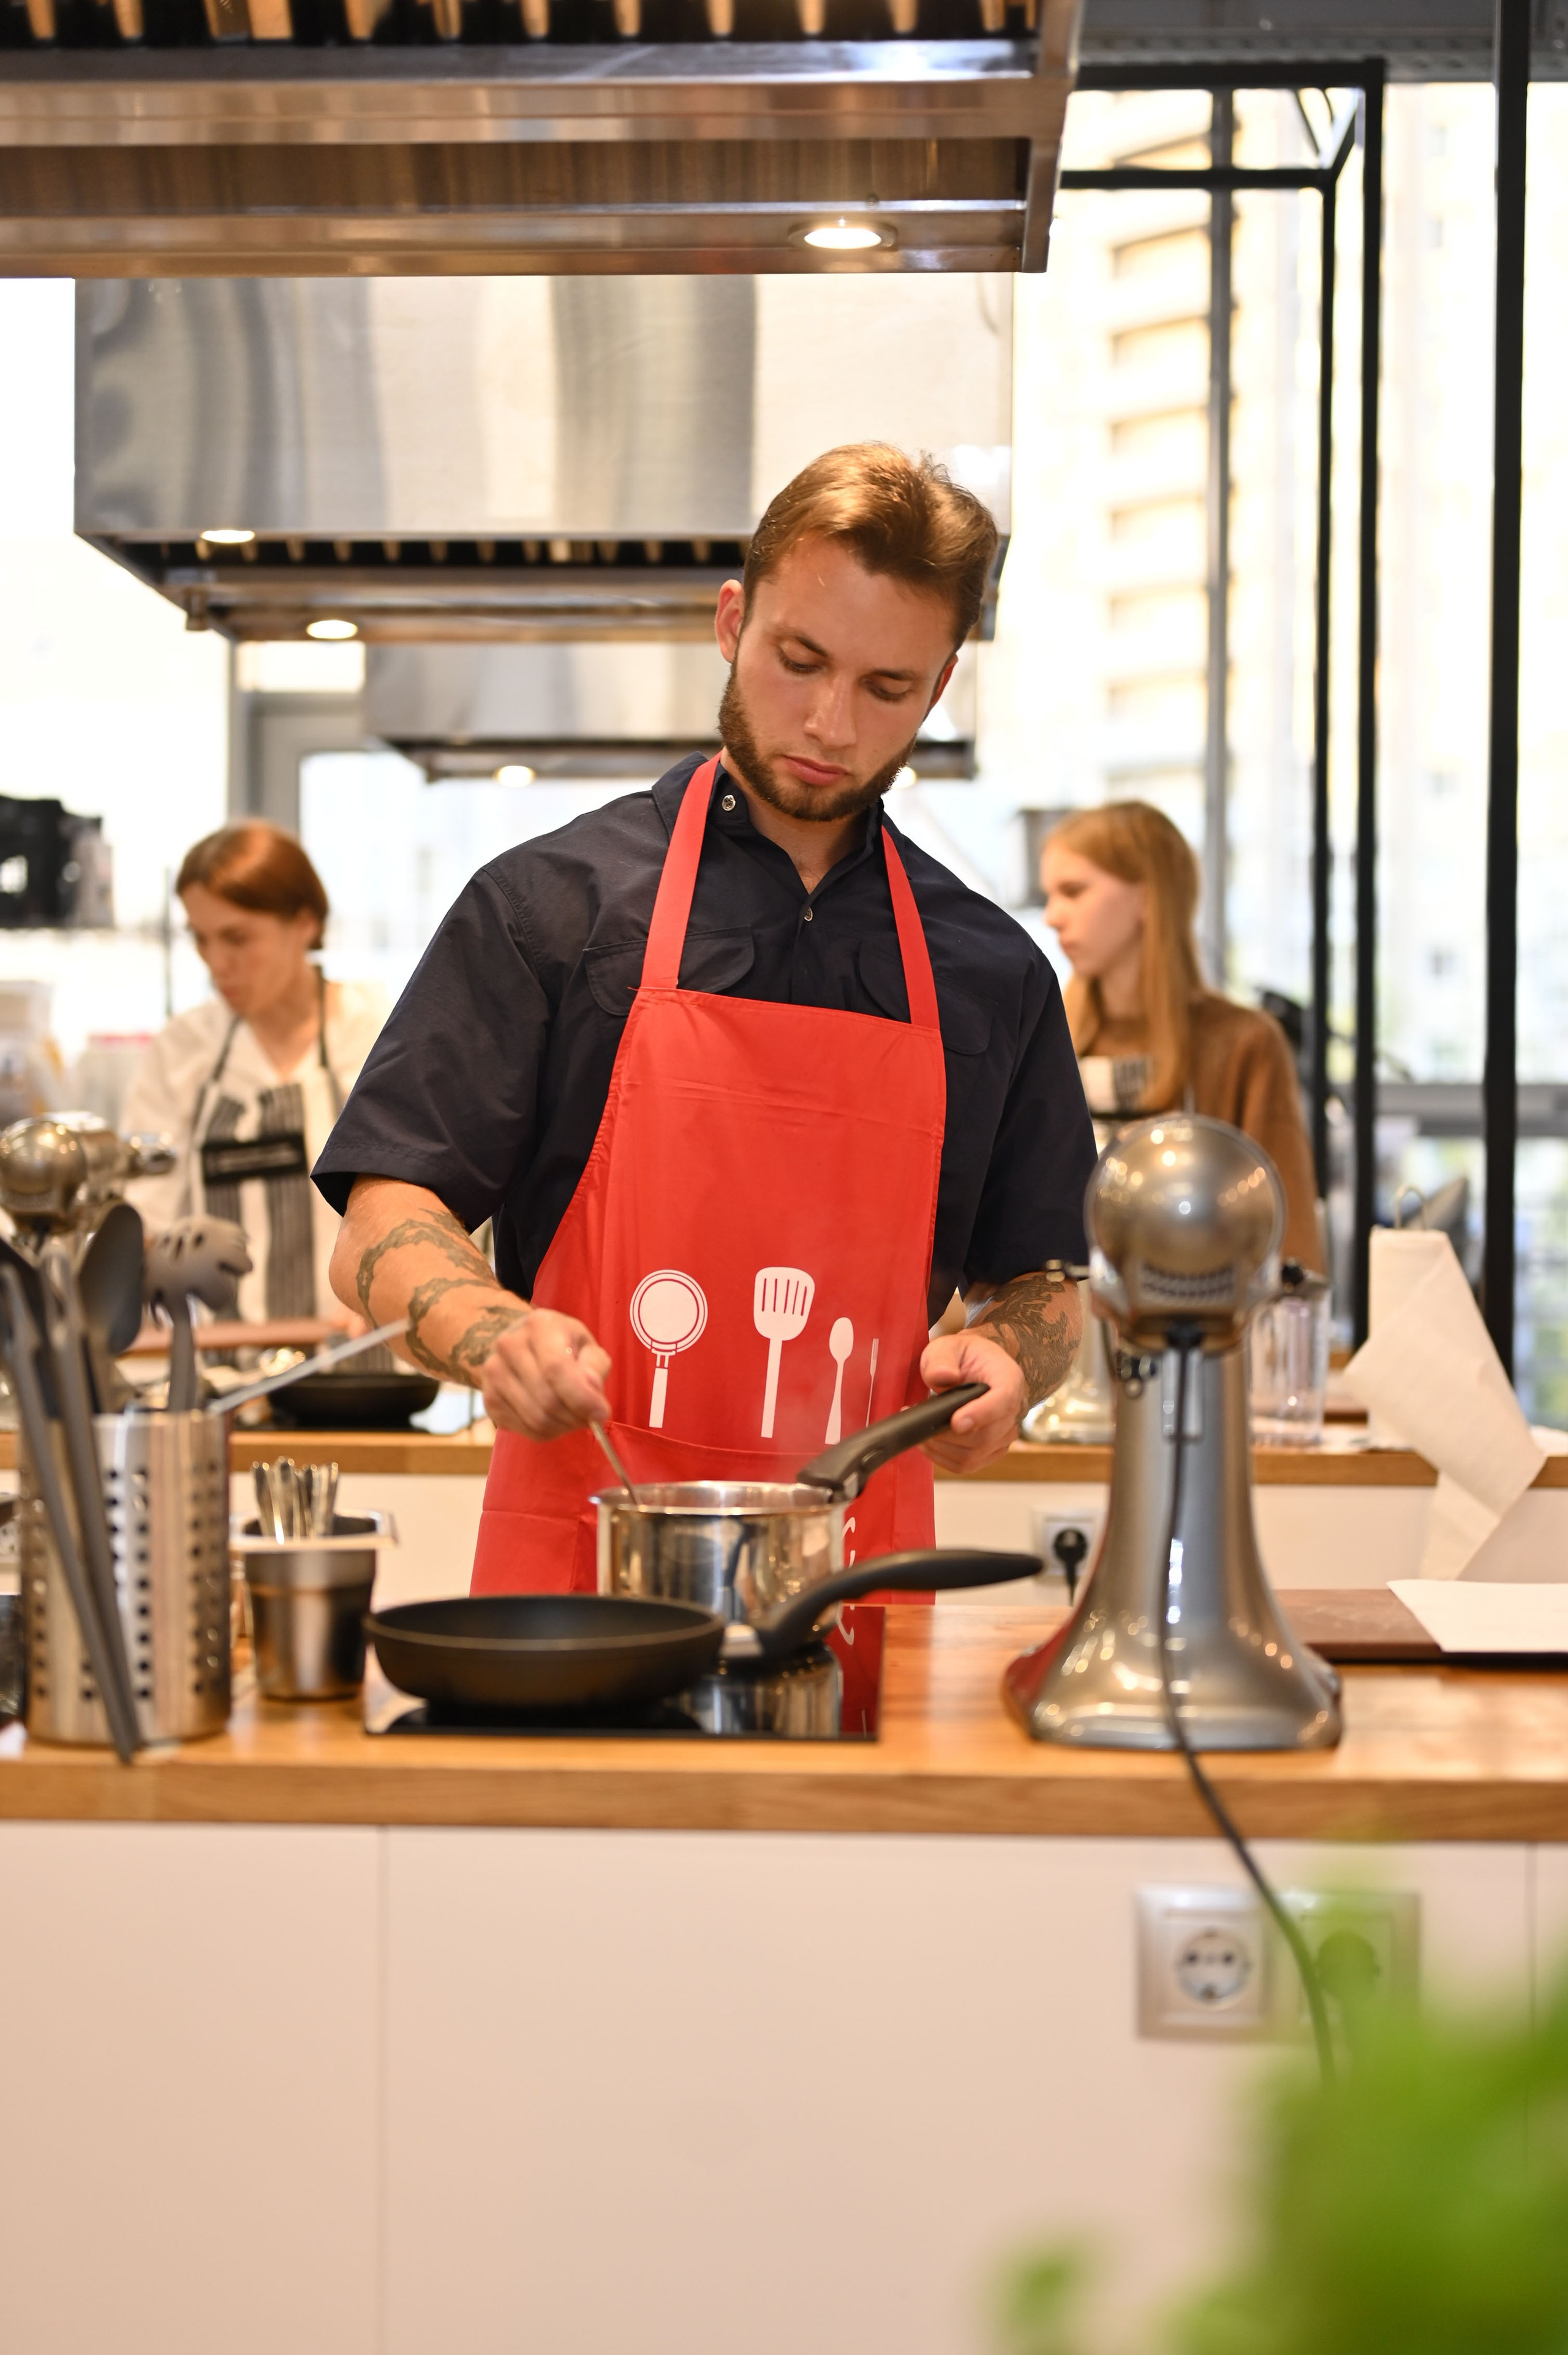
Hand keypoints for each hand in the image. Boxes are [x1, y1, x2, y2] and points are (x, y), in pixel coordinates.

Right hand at [480, 1309, 612, 1440]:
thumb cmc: (562, 1345)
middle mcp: (509, 1346)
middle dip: (577, 1416)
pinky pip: (526, 1430)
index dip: (581, 1397)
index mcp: (539, 1325)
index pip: (556, 1369)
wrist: (521, 1344)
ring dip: (564, 1426)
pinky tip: (556, 1418)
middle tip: (591, 1417)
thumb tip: (591, 1391)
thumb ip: (594, 1366)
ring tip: (574, 1416)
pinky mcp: (490, 1399)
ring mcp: (494, 1373)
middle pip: (547, 1400)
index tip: (602, 1414)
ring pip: (537, 1420)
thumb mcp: (586, 1344)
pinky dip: (548, 1432)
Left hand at [918, 1330, 1025, 1473]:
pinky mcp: (992, 1450)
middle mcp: (1014, 1410)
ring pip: (974, 1455)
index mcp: (1009, 1379)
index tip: (956, 1422)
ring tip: (922, 1430)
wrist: (979, 1368)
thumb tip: (943, 1377)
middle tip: (921, 1420)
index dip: (980, 1414)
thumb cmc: (966, 1357)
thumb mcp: (949, 1346)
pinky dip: (943, 1457)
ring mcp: (1005, 1434)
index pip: (1003, 1401)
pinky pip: (967, 1464)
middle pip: (986, 1436)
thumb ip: (942, 1359)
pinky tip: (931, 1442)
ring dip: (941, 1447)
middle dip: (947, 1434)